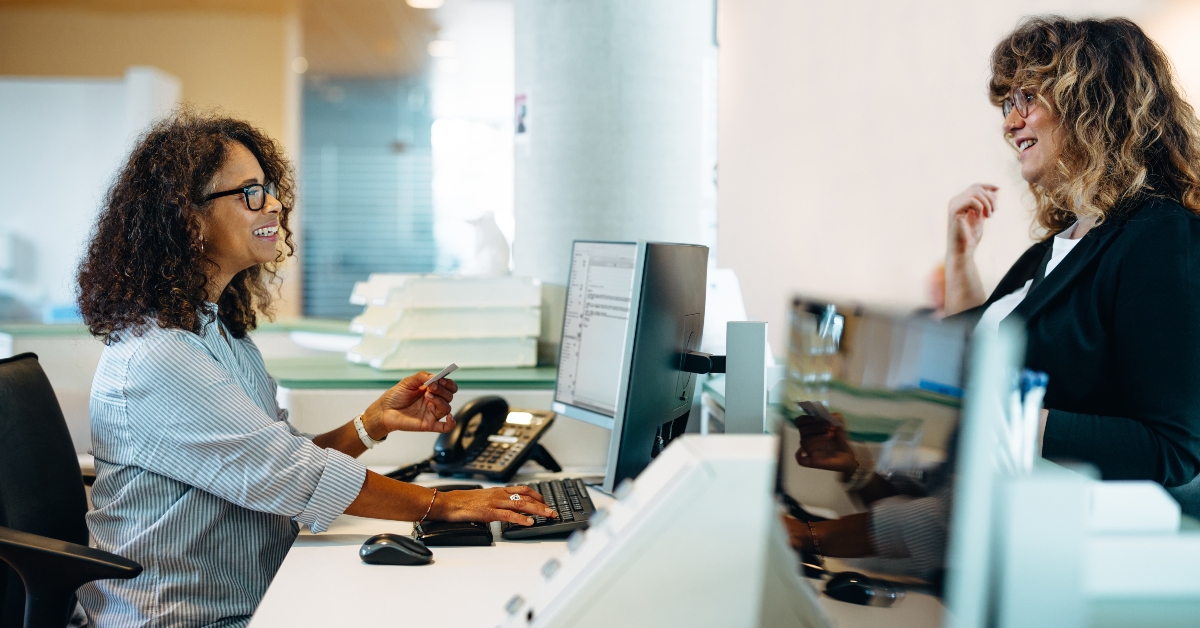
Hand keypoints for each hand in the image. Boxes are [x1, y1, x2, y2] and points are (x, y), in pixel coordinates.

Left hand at [363, 372, 458, 437]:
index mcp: (431, 390)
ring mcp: (431, 413)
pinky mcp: (429, 424)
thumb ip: (422, 377)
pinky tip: (449, 417)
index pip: (448, 386)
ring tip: (428, 396)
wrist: (384, 410)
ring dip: (441, 401)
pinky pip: (445, 427)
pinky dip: (451, 423)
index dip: (447, 383)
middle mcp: (433, 401)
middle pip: (449, 396)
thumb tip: (436, 377)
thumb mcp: (408, 382)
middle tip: (431, 387)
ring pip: (447, 408)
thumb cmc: (395, 396)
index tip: (440, 380)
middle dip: (442, 390)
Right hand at [429, 486, 557, 525]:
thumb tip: (507, 511)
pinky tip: (529, 523)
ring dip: (538, 510)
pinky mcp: (489, 512)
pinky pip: (508, 515)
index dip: (537, 495)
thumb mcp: (484, 499)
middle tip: (554, 511)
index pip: (523, 490)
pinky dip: (521, 519)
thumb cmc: (463, 502)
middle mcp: (499, 494)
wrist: (448, 503)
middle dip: (543, 504)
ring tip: (548, 515)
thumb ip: (497, 503)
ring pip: (521, 504)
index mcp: (499, 491)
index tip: (546, 502)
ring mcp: (495, 502)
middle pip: (527, 496)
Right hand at [794, 413, 857, 477]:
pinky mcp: (811, 461)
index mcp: (811, 428)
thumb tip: (829, 416)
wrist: (848, 455)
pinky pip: (800, 460)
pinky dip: (800, 456)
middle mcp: (807, 438)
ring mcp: (809, 450)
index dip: (805, 419)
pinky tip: (808, 453)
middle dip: (815, 427)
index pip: (799, 422)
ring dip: (816, 437)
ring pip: (803, 442)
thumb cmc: (840, 439)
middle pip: (802, 430)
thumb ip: (836, 417)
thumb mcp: (840, 425)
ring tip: (831, 435)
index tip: (815, 418)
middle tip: (828, 426)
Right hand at [947, 183, 997, 256]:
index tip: (999, 189)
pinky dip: (981, 208)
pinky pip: (972, 201)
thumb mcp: (982, 217)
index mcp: (959, 201)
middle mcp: (954, 201)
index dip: (987, 185)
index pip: (974, 187)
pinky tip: (982, 218)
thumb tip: (995, 193)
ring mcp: (953, 205)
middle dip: (989, 198)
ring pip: (975, 193)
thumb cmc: (970, 237)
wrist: (963, 250)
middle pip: (976, 188)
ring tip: (990, 216)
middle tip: (994, 211)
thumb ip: (986, 205)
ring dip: (987, 203)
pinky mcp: (954, 210)